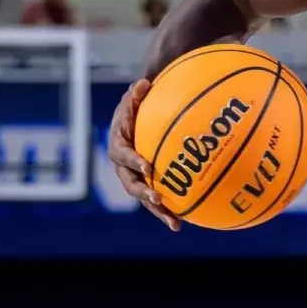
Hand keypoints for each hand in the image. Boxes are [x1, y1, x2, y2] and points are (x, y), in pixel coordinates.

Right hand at [107, 79, 180, 230]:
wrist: (138, 116)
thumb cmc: (138, 104)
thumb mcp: (136, 96)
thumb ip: (137, 93)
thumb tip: (142, 83)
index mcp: (118, 145)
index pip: (123, 155)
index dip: (133, 162)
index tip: (147, 168)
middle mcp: (125, 166)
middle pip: (131, 183)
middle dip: (144, 193)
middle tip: (158, 199)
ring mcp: (137, 177)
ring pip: (145, 197)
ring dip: (159, 211)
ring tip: (175, 224)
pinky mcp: (151, 183)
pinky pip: (160, 198)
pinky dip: (171, 209)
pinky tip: (188, 220)